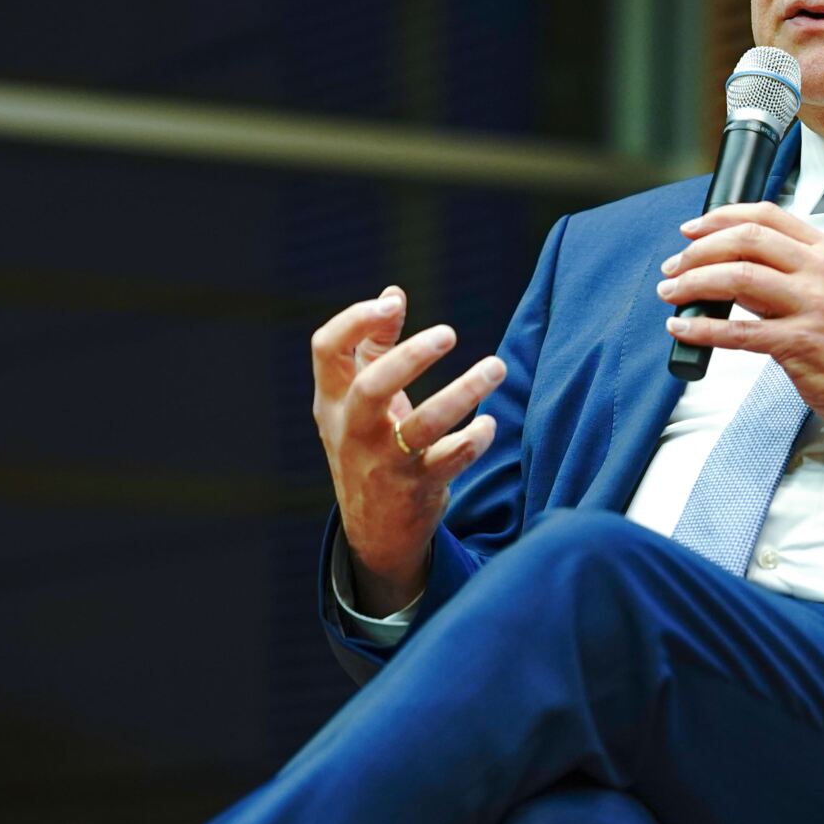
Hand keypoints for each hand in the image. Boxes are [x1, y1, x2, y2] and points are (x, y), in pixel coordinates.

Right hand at [310, 287, 505, 613]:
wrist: (373, 530)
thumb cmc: (370, 446)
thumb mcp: (359, 400)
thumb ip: (374, 346)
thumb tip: (393, 293)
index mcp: (334, 400)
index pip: (326, 350)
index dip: (355, 319)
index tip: (392, 305)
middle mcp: (353, 431)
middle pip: (371, 387)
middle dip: (411, 358)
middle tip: (449, 333)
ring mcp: (383, 463)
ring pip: (421, 427)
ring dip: (463, 393)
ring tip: (496, 367)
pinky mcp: (415, 490)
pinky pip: (449, 462)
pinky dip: (473, 440)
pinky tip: (489, 424)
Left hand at [656, 202, 823, 439]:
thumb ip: (785, 274)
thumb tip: (729, 270)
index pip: (766, 216)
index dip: (721, 217)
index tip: (692, 229)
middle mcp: (820, 271)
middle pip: (746, 240)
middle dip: (699, 250)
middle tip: (674, 267)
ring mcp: (812, 305)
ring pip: (738, 278)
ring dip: (694, 283)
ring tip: (671, 294)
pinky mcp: (800, 342)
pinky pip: (739, 331)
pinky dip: (703, 328)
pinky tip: (683, 328)